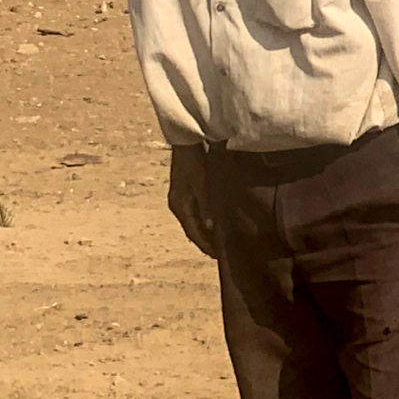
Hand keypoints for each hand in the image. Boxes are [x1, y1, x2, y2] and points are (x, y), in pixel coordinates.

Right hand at [167, 144, 217, 258]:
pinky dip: (203, 220)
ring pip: (193, 221)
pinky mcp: (184, 191)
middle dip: (205, 241)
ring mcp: (180, 198)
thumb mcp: (202, 183)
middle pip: (192, 229)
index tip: (218, 257)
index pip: (193, 233)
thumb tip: (211, 227)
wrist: (186, 141)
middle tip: (221, 252)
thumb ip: (207, 205)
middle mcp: (177, 204)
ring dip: (205, 231)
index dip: (206, 245)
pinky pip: (194, 212)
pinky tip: (214, 221)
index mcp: (180, 206)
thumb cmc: (195, 161)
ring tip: (219, 240)